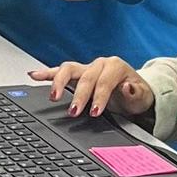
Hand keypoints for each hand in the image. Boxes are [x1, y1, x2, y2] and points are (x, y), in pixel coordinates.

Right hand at [36, 56, 151, 122]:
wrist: (133, 91)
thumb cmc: (135, 94)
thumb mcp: (142, 96)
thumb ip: (135, 93)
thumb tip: (127, 87)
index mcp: (115, 67)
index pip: (104, 82)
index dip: (99, 97)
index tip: (94, 111)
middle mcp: (99, 64)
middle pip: (85, 77)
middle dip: (79, 95)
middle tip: (74, 111)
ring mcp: (86, 68)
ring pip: (68, 69)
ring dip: (59, 82)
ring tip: (53, 96)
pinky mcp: (76, 74)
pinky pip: (59, 71)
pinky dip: (46, 73)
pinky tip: (34, 76)